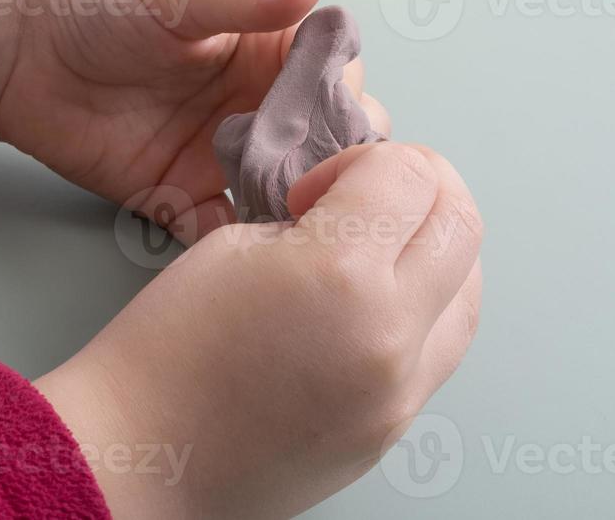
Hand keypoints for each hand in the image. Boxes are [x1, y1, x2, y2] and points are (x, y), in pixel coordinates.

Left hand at [0, 0, 390, 238]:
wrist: (12, 52)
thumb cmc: (94, 1)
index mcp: (266, 45)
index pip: (336, 73)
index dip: (344, 95)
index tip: (337, 114)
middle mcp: (256, 102)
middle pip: (325, 140)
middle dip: (334, 160)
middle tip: (318, 176)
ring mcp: (222, 154)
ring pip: (287, 191)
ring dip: (297, 205)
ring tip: (295, 219)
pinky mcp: (181, 197)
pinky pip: (226, 229)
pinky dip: (245, 245)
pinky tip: (255, 254)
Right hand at [34, 143, 483, 518]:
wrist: (143, 455)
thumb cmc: (166, 351)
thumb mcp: (234, 243)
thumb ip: (314, 217)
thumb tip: (358, 209)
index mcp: (340, 275)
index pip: (409, 174)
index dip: (364, 160)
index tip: (320, 186)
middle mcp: (389, 335)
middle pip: (461, 221)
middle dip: (420, 186)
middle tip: (365, 192)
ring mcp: (401, 391)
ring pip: (471, 289)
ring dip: (436, 247)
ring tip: (377, 245)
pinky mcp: (395, 426)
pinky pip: (445, 347)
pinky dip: (427, 305)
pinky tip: (376, 296)